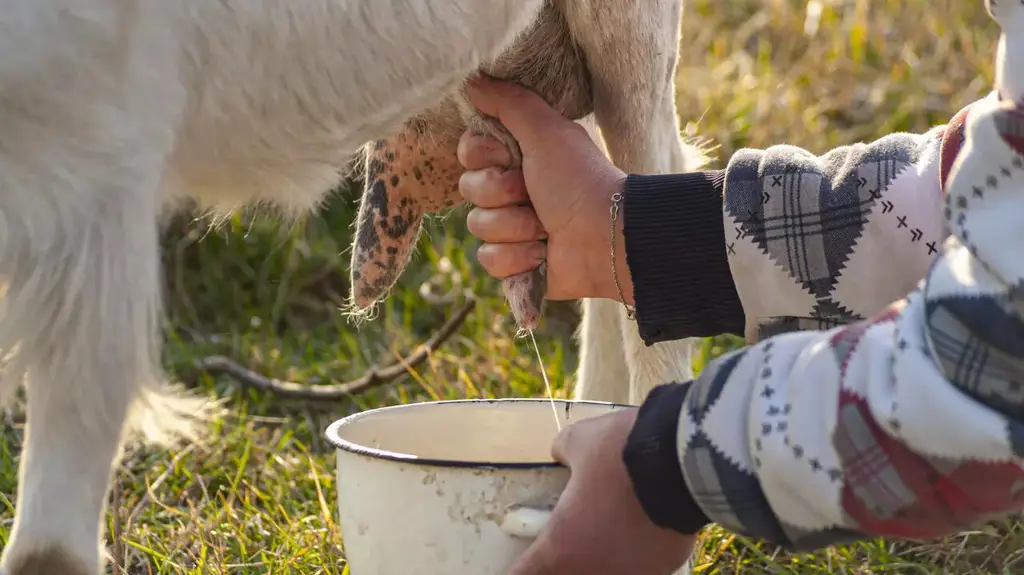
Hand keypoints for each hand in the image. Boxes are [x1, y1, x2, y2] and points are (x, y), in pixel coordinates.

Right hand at [459, 77, 632, 302]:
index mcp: (519, 158)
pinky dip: (518, 257)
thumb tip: (472, 79)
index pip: (469, 153)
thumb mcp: (546, 130)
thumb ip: (509, 101)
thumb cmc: (581, 180)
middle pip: (469, 189)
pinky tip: (542, 254)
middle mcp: (513, 191)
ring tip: (545, 228)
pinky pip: (489, 260)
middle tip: (532, 193)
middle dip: (501, 193)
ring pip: (478, 226)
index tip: (510, 155)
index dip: (483, 156)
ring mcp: (513, 229)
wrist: (606, 237)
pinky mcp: (515, 265)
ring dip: (514, 227)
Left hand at [506, 409, 695, 573]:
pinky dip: (637, 552)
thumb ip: (563, 451)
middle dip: (563, 562)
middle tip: (567, 539)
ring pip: (608, 572)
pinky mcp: (666, 567)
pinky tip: (642, 527)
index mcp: (561, 549)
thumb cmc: (620, 453)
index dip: (518, 569)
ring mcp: (633, 574)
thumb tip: (562, 453)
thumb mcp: (579, 441)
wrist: (684, 459)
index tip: (521, 560)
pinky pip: (641, 565)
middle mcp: (595, 572)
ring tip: (607, 530)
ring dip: (602, 558)